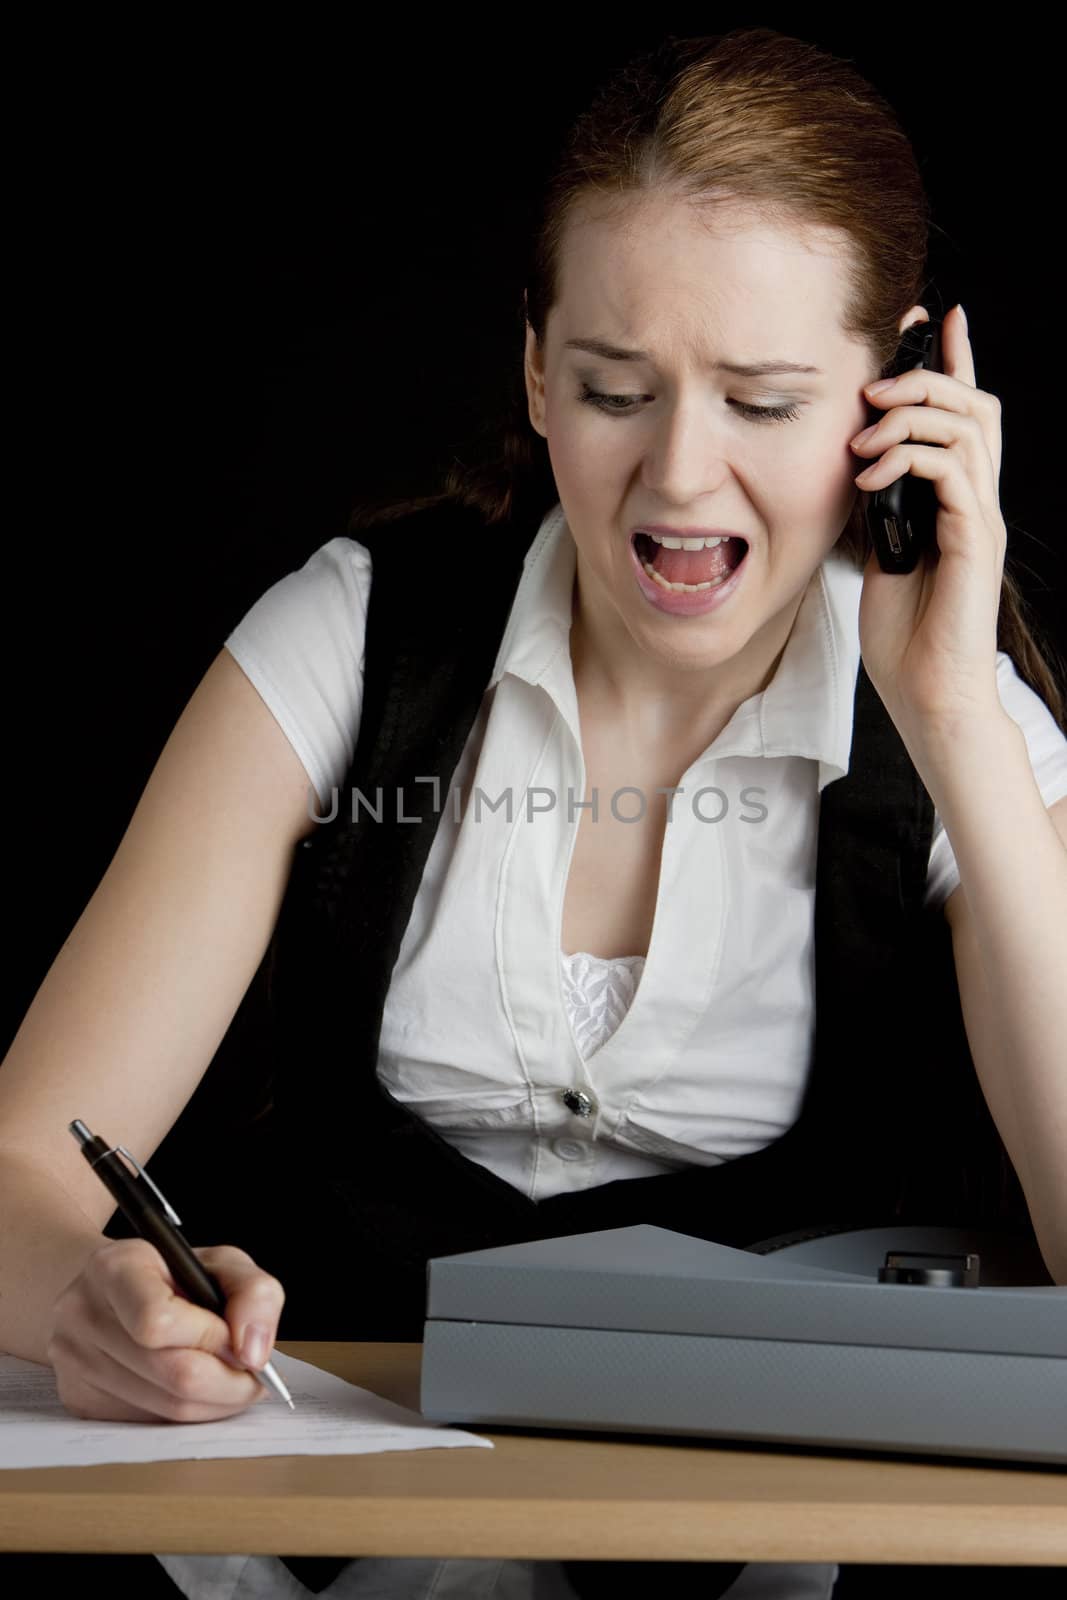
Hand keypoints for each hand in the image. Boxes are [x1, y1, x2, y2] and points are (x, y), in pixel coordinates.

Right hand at [47, 1237, 284, 1421]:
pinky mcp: (78, 1400)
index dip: (211, 1338)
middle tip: (250, 1375)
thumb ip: (254, 1294)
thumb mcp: (221, 1263)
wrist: (108, 1289)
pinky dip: (185, 1414)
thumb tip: (254, 1353)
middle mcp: (83, 1314)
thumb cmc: (169, 1274)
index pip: (158, 1322)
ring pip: (166, 1410)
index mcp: (114, 1268)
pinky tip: (193, 1390)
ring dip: (213, 1403)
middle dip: (228, 1382)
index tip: (237, 1339)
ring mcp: (74, 1362)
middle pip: (172, 1374)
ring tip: (228, 1380)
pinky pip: (149, 1425)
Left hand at [849, 304, 1006, 743]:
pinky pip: (952, 471)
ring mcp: (980, 519)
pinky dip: (909, 458)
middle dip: (926, 376)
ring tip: (865, 436)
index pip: (964, 414)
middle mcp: (976, 501)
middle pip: (975, 404)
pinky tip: (870, 477)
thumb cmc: (906, 637)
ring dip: (910, 415)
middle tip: (875, 384)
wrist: (929, 693)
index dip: (953, 360)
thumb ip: (881, 511)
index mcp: (955, 501)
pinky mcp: (974, 540)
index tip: (930, 317)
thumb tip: (860, 473)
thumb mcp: (880, 557)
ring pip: (968, 426)